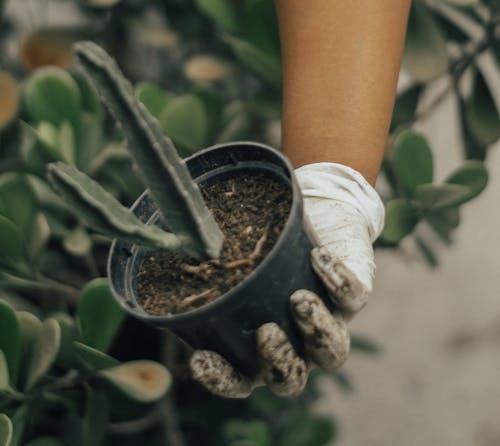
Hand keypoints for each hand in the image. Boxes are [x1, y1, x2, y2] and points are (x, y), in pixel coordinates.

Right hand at [190, 162, 384, 397]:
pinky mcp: (355, 293)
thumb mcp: (234, 249)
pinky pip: (353, 296)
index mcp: (260, 344)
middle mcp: (296, 343)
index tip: (201, 358)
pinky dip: (337, 280)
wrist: (316, 207)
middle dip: (279, 362)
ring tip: (299, 299)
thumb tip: (159, 242)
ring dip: (316, 331)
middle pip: (291, 379)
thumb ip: (206, 259)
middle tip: (267, 332)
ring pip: (332, 351)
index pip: (240, 380)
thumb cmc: (266, 235)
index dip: (222, 379)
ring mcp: (329, 320)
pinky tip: (318, 257)